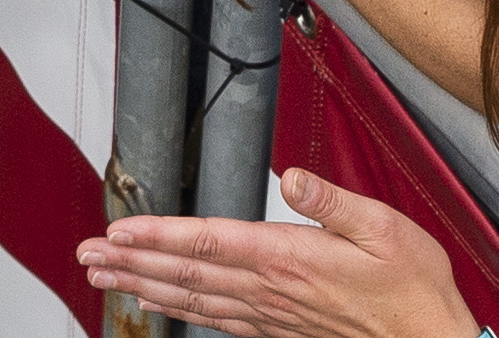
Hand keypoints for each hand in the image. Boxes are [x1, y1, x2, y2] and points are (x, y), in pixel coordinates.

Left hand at [78, 166, 475, 337]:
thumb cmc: (412, 288)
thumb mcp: (384, 228)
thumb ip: (332, 201)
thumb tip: (292, 176)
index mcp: (289, 258)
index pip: (208, 241)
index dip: (157, 235)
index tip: (116, 230)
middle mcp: (271, 289)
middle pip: (186, 273)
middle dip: (131, 261)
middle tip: (86, 255)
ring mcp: (272, 314)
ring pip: (193, 298)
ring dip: (143, 285)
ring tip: (104, 277)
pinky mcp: (279, 328)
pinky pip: (216, 319)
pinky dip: (180, 310)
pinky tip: (156, 303)